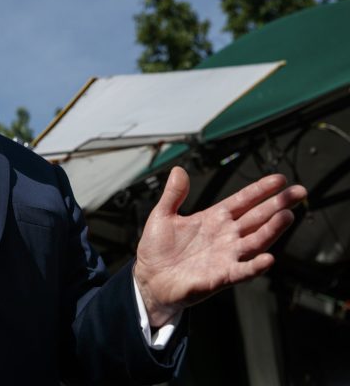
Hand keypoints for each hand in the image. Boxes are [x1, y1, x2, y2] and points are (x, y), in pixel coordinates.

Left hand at [133, 166, 306, 326]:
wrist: (150, 279)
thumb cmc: (157, 249)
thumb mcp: (162, 216)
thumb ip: (173, 195)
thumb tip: (178, 170)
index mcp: (213, 219)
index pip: (242, 201)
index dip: (260, 190)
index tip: (279, 179)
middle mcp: (225, 236)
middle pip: (257, 217)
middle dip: (278, 204)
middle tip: (299, 192)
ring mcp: (226, 255)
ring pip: (256, 240)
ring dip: (272, 229)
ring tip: (287, 215)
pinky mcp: (221, 276)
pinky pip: (243, 271)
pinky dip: (255, 266)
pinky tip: (268, 259)